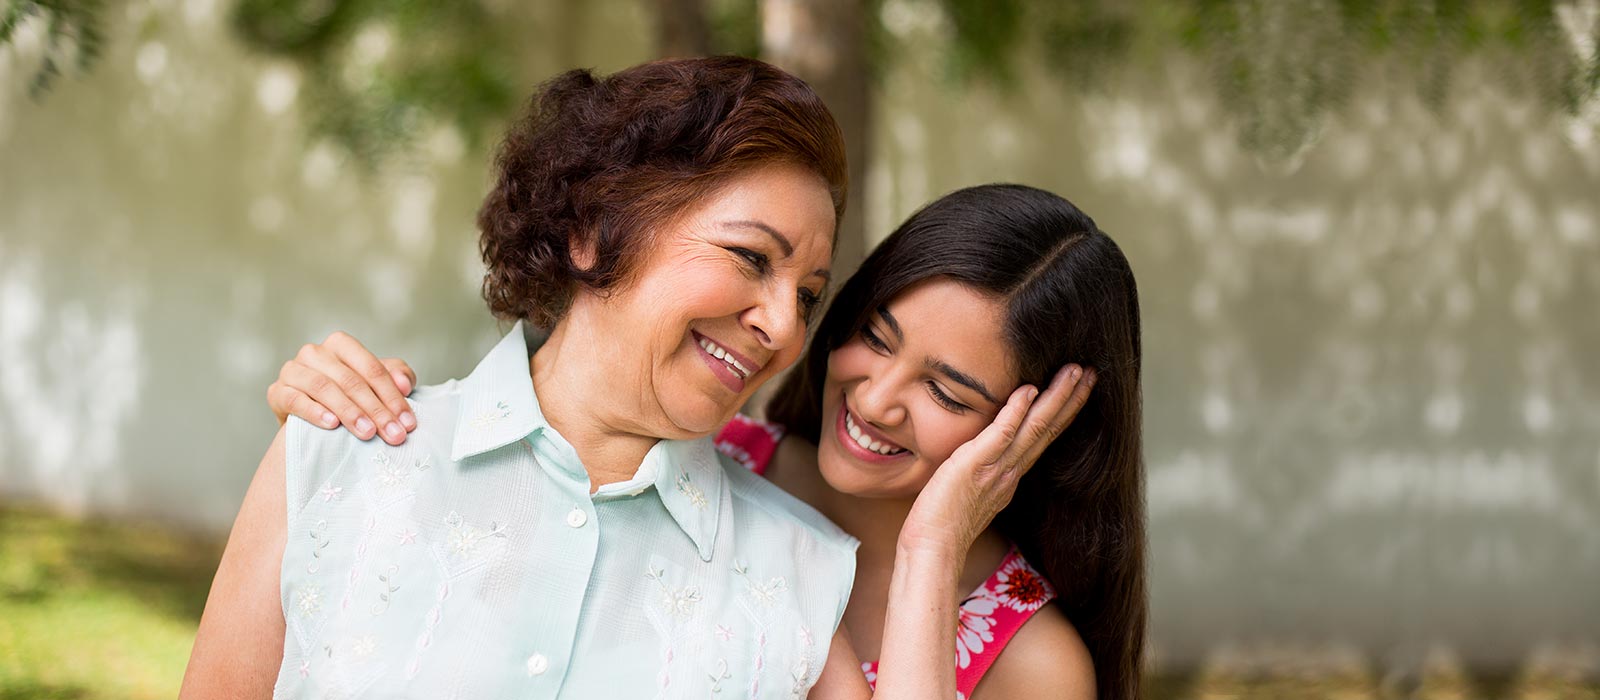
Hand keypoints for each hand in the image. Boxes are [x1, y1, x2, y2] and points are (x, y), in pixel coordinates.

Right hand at [266, 331, 418, 444]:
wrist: (311, 419)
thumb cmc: (350, 396)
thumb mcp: (378, 384)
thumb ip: (398, 376)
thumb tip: (404, 384)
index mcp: (341, 345)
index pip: (372, 368)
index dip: (392, 396)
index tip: (408, 423)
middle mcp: (314, 353)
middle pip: (350, 380)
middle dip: (376, 409)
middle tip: (393, 434)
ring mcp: (293, 370)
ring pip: (323, 387)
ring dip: (349, 411)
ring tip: (368, 433)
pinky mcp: (277, 392)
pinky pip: (294, 399)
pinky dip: (314, 412)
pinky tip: (332, 425)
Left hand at [898, 364, 1095, 556]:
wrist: (932, 549)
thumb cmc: (941, 524)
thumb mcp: (970, 492)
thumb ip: (981, 472)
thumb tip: (978, 457)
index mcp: (1009, 476)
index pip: (1042, 438)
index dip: (1062, 412)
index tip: (1078, 388)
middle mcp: (1010, 471)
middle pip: (1048, 429)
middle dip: (1071, 398)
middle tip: (1091, 372)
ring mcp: (996, 469)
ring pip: (1035, 428)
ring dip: (1056, 398)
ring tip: (1075, 371)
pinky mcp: (975, 466)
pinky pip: (1001, 435)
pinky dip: (1016, 412)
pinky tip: (1030, 390)